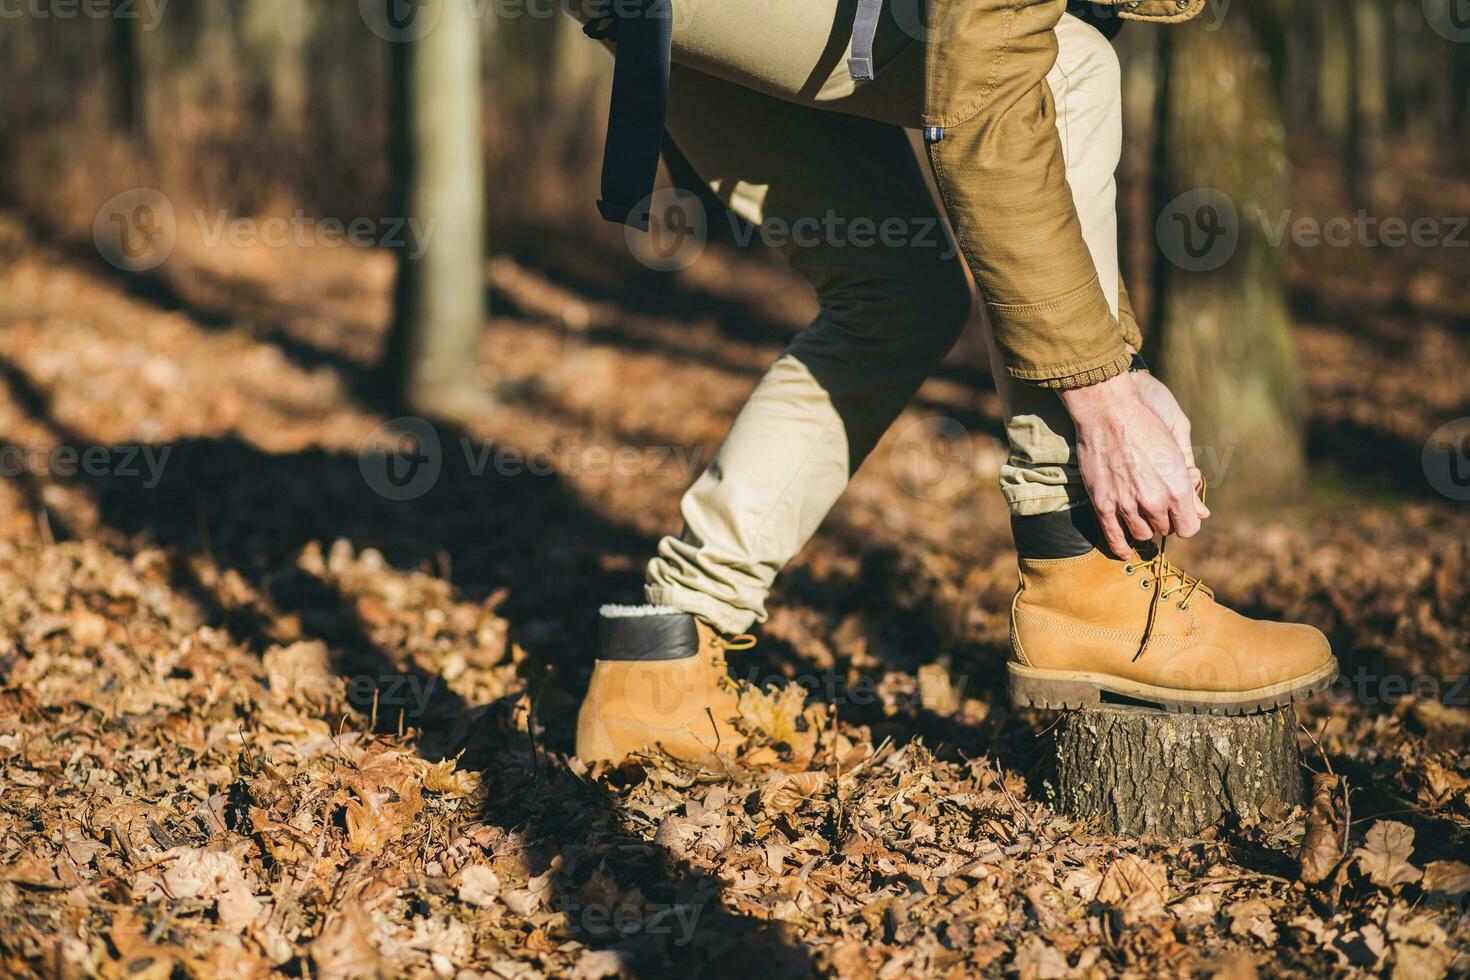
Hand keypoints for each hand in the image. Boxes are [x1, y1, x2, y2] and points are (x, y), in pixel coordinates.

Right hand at [1059, 373, 1208, 557]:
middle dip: (1163, 519)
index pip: (1189, 527)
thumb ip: (1188, 487)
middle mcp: (1154, 501)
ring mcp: (1127, 505)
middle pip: (1164, 530)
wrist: (1108, 412)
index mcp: (1177, 489)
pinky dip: (1120, 547)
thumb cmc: (1146, 427)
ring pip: (1141, 534)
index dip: (1184, 521)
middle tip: (1154, 503)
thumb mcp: (1175, 454)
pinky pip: (1114, 537)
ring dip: (1142, 527)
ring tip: (1139, 515)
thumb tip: (1203, 513)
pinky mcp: (1103, 504)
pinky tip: (1124, 550)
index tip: (1178, 513)